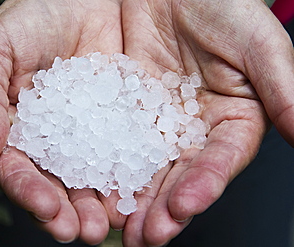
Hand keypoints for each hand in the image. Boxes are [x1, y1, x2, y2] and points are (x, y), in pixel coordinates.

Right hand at [0, 0, 121, 243]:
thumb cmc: (32, 16)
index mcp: (22, 128)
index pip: (21, 169)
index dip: (31, 191)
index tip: (47, 209)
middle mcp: (58, 137)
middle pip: (62, 182)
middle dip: (73, 210)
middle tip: (87, 232)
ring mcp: (94, 130)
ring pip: (98, 174)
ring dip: (106, 202)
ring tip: (116, 222)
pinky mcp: (127, 118)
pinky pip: (132, 148)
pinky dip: (137, 172)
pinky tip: (144, 191)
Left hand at [118, 0, 293, 245]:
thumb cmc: (220, 5)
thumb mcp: (256, 43)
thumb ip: (282, 88)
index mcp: (229, 120)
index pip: (218, 161)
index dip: (204, 184)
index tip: (185, 205)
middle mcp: (191, 129)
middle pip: (179, 175)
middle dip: (163, 207)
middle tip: (146, 236)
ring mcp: (156, 122)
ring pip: (144, 167)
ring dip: (132, 199)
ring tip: (119, 228)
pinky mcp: (125, 110)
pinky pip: (112, 139)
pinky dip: (104, 164)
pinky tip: (94, 187)